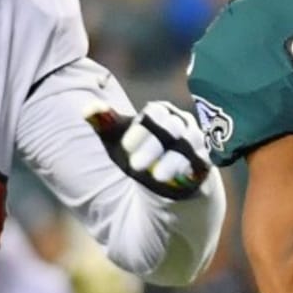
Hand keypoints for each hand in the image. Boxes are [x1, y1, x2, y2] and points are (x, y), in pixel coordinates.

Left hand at [86, 100, 210, 199]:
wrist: (166, 179)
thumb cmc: (140, 153)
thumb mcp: (118, 141)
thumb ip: (104, 124)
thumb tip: (88, 109)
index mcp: (161, 113)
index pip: (155, 113)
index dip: (141, 128)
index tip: (125, 146)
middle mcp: (182, 124)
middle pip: (171, 129)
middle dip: (153, 146)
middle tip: (134, 165)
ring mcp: (196, 143)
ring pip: (188, 148)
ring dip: (172, 162)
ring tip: (157, 177)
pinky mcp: (204, 164)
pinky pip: (200, 165)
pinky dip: (189, 172)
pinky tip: (175, 183)